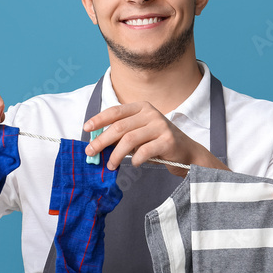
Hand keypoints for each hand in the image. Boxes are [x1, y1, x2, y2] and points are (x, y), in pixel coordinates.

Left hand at [84, 102, 227, 176]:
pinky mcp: (168, 141)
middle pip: (119, 127)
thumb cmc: (158, 142)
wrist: (186, 151)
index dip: (99, 119)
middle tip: (91, 152)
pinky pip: (144, 151)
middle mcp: (151, 114)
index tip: (86, 129)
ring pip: (129, 140)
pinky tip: (133, 164)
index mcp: (142, 108)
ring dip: (116, 154)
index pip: (116, 111)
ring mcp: (160, 126)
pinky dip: (135, 159)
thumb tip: (97, 143)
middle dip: (102, 141)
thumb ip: (122, 134)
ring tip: (110, 164)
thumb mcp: (140, 133)